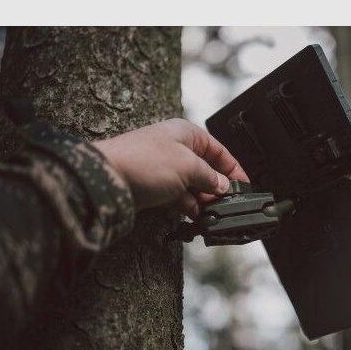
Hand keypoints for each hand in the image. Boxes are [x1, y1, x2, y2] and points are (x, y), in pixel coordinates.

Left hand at [93, 118, 248, 217]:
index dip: (233, 169)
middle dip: (217, 187)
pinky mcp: (155, 185)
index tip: (244, 187)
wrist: (107, 178)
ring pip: (193, 185)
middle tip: (228, 204)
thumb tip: (222, 186)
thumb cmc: (142, 161)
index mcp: (186, 133)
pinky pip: (179, 196)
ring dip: (203, 199)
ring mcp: (164, 167)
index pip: (219, 150)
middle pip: (207, 169)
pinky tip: (196, 216)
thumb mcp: (188, 166)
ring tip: (213, 213)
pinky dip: (189, 206)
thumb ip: (209, 177)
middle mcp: (176, 148)